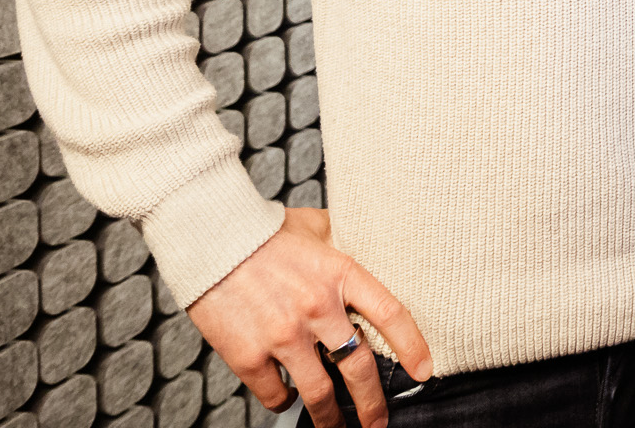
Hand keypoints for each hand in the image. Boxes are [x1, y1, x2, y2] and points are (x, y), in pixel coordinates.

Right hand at [188, 207, 431, 427]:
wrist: (210, 238)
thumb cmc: (265, 231)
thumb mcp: (315, 227)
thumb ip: (343, 241)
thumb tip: (369, 240)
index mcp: (340, 274)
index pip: (391, 315)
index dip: (412, 347)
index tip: (424, 372)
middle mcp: (316, 307)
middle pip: (359, 369)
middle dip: (373, 405)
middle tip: (379, 424)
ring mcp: (282, 335)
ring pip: (320, 394)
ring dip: (331, 420)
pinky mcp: (247, 355)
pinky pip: (275, 395)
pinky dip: (284, 402)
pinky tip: (288, 398)